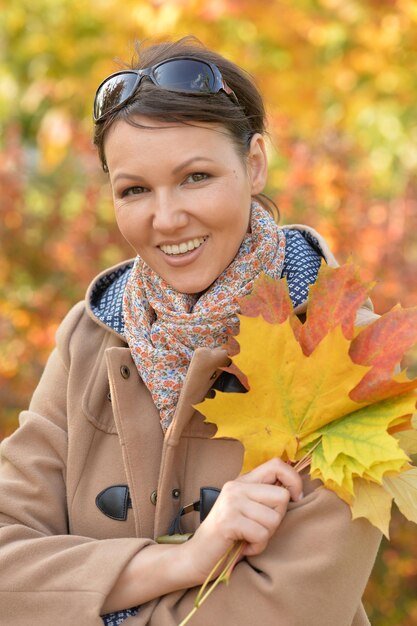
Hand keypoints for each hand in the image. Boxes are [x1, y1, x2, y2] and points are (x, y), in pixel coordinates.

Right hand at [184, 457, 302, 583]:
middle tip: (259, 529)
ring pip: (274, 518)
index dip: (294, 480)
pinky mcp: (228, 520)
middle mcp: (236, 487)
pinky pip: (261, 534)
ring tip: (249, 538)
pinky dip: (257, 547)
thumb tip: (294, 490)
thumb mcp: (247, 510)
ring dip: (265, 536)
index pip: (277, 465)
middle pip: (282, 496)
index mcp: (242, 481)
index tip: (296, 498)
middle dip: (277, 519)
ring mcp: (231, 502)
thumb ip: (264, 498)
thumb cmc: (228, 537)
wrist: (197, 557)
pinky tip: (244, 547)